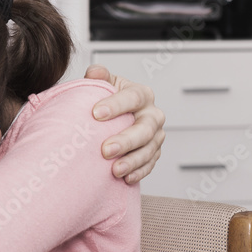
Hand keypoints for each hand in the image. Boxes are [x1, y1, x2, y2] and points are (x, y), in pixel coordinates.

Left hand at [85, 64, 165, 183]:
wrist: (113, 115)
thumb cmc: (106, 97)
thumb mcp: (103, 83)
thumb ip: (99, 76)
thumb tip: (95, 72)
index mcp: (141, 93)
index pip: (132, 97)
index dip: (116, 105)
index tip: (95, 114)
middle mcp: (153, 114)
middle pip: (145, 128)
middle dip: (126, 140)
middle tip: (105, 150)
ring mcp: (156, 135)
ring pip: (149, 149)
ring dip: (132, 161)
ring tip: (115, 170)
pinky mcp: (154, 152)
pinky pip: (150, 164)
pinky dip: (138, 172)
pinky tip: (125, 178)